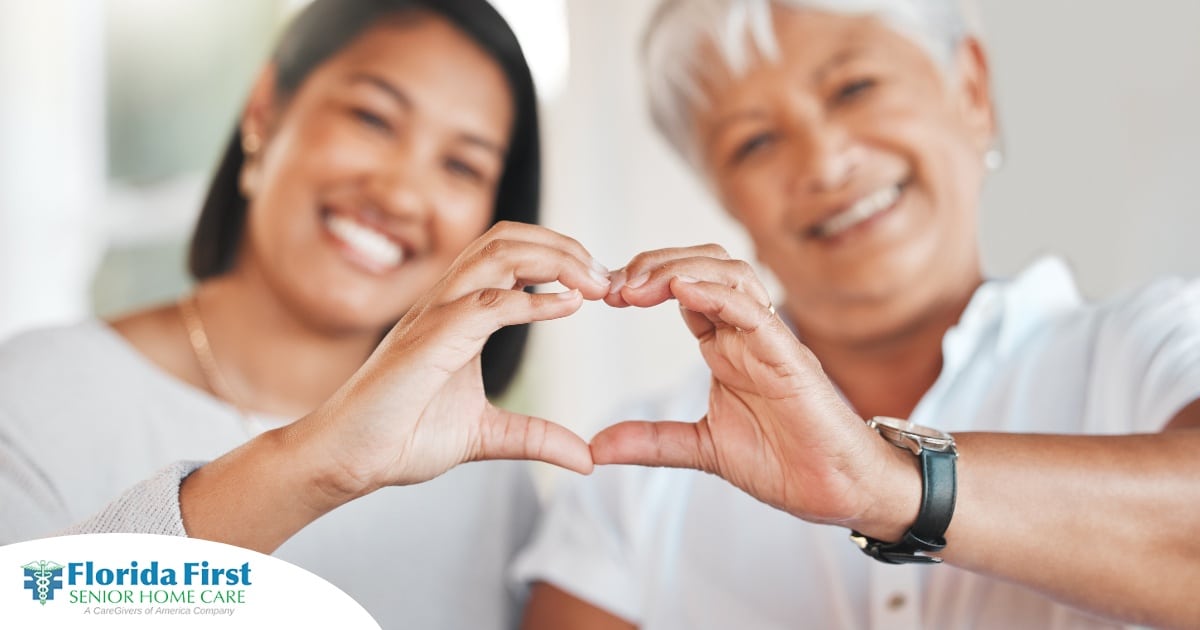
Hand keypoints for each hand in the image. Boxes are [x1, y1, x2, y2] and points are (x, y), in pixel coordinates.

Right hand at [294, 221, 611, 499]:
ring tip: (593, 283)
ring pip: (496, 255)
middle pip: (508, 239)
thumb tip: (587, 458)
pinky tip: (567, 306)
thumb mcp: (488, 436)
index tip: (602, 285)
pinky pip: (485, 304)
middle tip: (606, 276)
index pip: (511, 256)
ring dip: (554, 260)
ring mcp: (435, 316)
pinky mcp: (428, 341)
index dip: (560, 259)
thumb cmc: (401, 437)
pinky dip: (532, 300)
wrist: (348, 459)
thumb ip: (536, 437)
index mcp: (459, 314)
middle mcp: (446, 303)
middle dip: (564, 247)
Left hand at [593, 245, 914, 531]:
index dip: (643, 283)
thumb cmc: (783, 462)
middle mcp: (746, 332)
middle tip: (614, 285)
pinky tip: (681, 290)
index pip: (682, 289)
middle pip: (703, 266)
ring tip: (638, 284)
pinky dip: (717, 293)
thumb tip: (596, 447)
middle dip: (655, 264)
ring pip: (729, 273)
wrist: (835, 490)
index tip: (604, 295)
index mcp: (725, 346)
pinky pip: (754, 311)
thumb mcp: (700, 448)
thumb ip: (651, 441)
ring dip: (679, 269)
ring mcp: (768, 339)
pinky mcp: (789, 356)